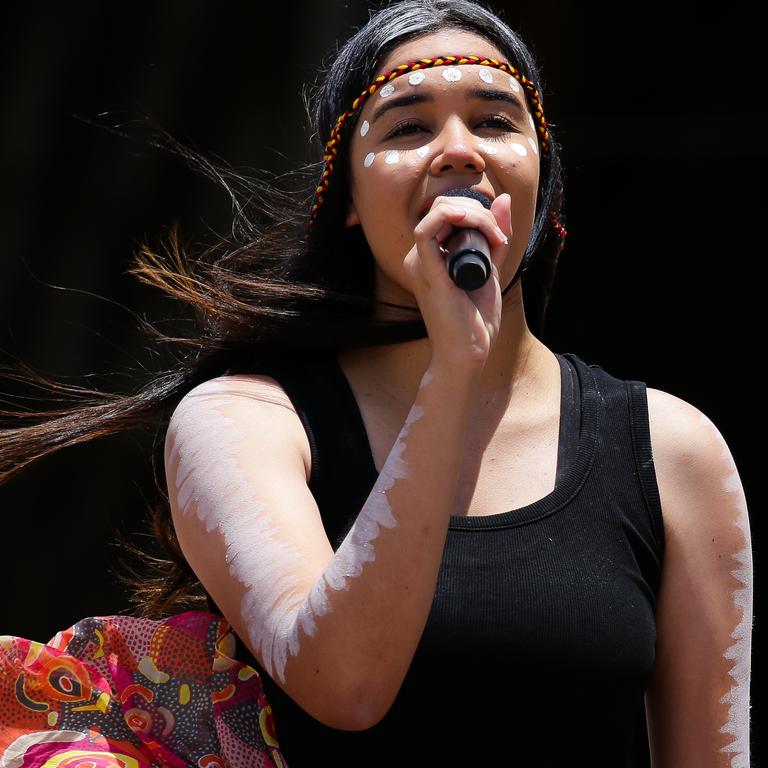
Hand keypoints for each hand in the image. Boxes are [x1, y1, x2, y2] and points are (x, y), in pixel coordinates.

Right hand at [403, 192, 511, 369]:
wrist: (468, 353)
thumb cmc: (475, 320)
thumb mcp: (491, 269)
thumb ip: (495, 237)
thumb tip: (504, 199)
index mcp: (430, 256)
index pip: (446, 211)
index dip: (476, 211)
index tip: (501, 235)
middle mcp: (419, 257)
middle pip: (443, 207)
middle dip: (478, 211)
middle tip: (501, 237)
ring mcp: (419, 264)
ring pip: (439, 213)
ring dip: (473, 214)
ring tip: (496, 237)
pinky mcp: (426, 273)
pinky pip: (426, 231)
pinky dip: (449, 217)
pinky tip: (469, 219)